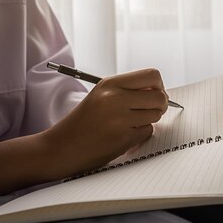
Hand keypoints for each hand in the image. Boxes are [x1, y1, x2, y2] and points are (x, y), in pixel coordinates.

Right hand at [41, 68, 168, 177]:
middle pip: (160, 96)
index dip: (158, 85)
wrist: (61, 147)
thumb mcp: (101, 95)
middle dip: (160, 104)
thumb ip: (127, 90)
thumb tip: (159, 90)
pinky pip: (147, 131)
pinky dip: (140, 134)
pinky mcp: (123, 139)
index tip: (153, 93)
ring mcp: (120, 119)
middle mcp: (115, 98)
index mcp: (110, 84)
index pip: (152, 75)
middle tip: (151, 110)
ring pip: (156, 115)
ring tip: (131, 123)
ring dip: (149, 119)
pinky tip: (124, 135)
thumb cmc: (83, 121)